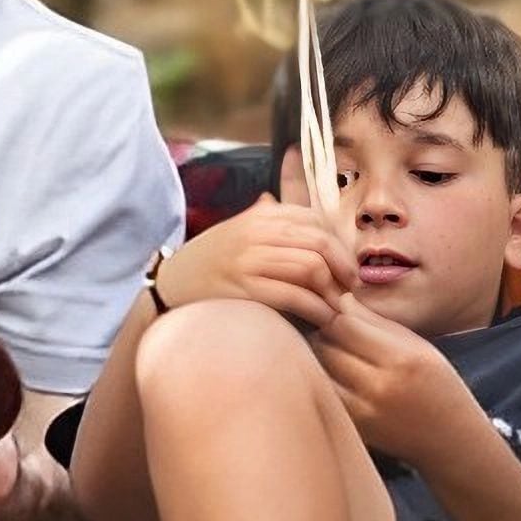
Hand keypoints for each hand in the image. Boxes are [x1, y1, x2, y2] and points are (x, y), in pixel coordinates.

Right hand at [153, 200, 357, 327]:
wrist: (170, 286)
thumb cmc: (209, 262)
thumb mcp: (238, 231)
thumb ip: (265, 218)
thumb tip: (285, 201)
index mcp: (260, 215)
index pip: (316, 220)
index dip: (339, 244)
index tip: (347, 267)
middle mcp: (256, 232)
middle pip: (320, 242)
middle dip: (344, 268)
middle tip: (351, 289)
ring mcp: (250, 260)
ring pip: (312, 267)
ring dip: (333, 292)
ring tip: (337, 308)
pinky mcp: (245, 289)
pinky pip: (295, 295)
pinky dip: (317, 308)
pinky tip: (322, 319)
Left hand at [311, 294, 492, 466]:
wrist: (451, 441)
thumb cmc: (437, 386)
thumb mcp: (419, 347)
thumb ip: (377, 323)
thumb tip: (340, 299)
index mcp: (403, 359)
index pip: (345, 324)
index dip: (337, 315)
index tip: (341, 316)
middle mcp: (381, 387)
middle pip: (326, 347)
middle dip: (324, 336)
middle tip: (332, 335)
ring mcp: (363, 413)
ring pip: (317, 372)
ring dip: (317, 359)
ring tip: (334, 356)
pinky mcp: (353, 430)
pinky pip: (323, 396)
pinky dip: (321, 383)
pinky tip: (336, 379)